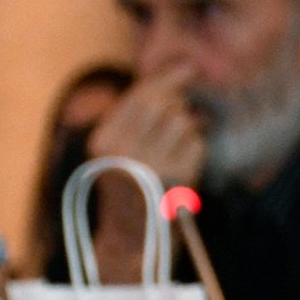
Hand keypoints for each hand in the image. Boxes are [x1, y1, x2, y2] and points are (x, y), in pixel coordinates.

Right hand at [87, 62, 203, 189]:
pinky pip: (197, 145)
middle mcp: (123, 155)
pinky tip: (183, 162)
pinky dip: (195, 147)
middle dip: (177, 100)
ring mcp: (152, 169)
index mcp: (102, 142)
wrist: (131, 233)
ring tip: (176, 143)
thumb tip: (186, 68)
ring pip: (182, 122)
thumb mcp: (117, 144)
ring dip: (187, 125)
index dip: (169, 78)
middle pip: (163, 104)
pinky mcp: (177, 181)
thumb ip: (137, 109)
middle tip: (180, 109)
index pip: (141, 97)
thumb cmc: (129, 177)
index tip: (190, 67)